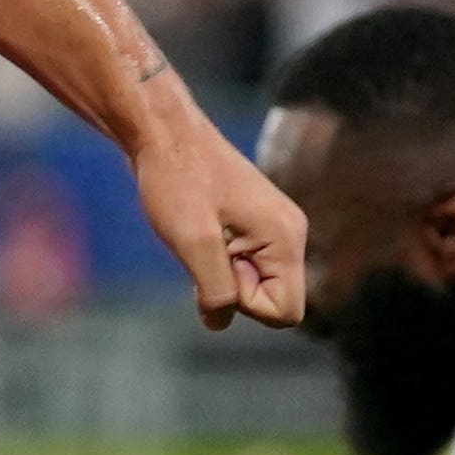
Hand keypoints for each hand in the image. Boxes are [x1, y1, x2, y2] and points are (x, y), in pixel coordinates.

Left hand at [131, 121, 305, 330]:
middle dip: (234, 287)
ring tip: (201, 234)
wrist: (163, 131)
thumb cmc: (177, 180)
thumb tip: (220, 323)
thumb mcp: (193, 242)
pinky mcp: (254, 224)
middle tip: (206, 244)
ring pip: (254, 283)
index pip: (286, 312)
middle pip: (273, 298)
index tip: (218, 265)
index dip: (246, 304)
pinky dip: (217, 259)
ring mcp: (274, 228)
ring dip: (221, 272)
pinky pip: (243, 265)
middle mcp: (291, 234)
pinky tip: (199, 231)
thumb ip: (216, 290)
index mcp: (287, 238)